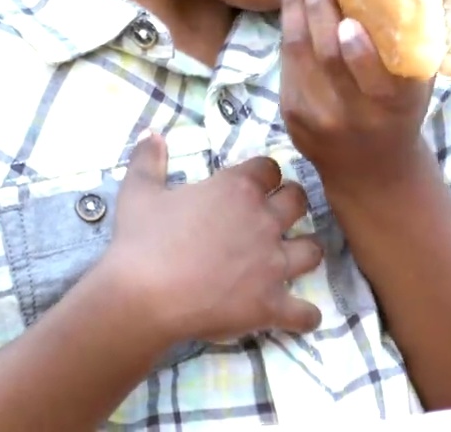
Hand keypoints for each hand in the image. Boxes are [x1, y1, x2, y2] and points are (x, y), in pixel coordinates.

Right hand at [98, 133, 323, 344]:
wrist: (143, 296)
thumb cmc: (141, 241)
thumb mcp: (138, 192)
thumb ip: (148, 160)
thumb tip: (151, 133)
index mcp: (238, 189)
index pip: (269, 168)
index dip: (264, 175)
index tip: (256, 183)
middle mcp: (264, 221)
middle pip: (298, 201)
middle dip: (292, 204)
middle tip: (277, 214)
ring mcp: (273, 264)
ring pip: (313, 250)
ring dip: (306, 251)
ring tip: (295, 258)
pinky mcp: (271, 304)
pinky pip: (304, 312)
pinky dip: (305, 316)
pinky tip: (301, 316)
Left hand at [278, 0, 435, 193]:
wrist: (372, 172)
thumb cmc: (401, 111)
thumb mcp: (419, 84)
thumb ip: (418, 41)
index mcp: (392, 107)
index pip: (373, 80)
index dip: (359, 50)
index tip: (351, 19)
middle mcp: (352, 116)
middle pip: (328, 59)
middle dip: (320, 12)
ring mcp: (317, 118)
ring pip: (299, 57)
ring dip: (295, 13)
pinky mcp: (291, 116)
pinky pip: (287, 65)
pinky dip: (289, 30)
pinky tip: (294, 6)